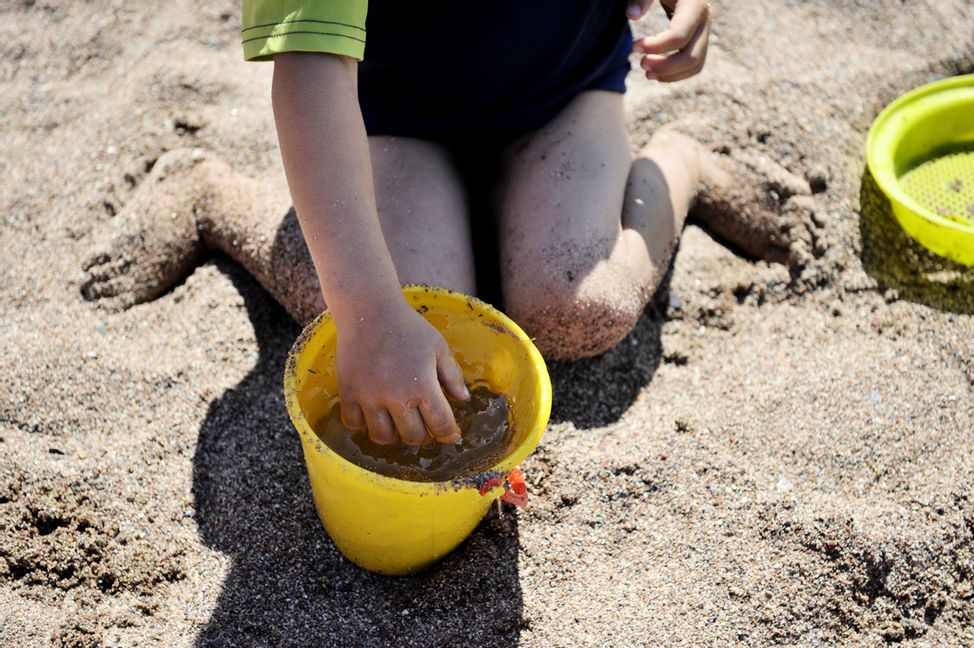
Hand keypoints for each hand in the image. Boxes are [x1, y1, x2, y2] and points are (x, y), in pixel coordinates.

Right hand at [334, 299, 468, 445]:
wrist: (368, 310)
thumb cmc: (408, 327)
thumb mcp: (437, 347)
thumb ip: (452, 375)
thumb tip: (463, 399)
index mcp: (423, 385)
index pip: (441, 425)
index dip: (449, 434)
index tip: (450, 434)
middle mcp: (395, 396)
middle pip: (413, 437)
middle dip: (423, 436)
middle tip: (424, 425)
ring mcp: (369, 396)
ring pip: (383, 437)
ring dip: (395, 435)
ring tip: (399, 422)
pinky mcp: (348, 392)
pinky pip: (354, 424)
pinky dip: (365, 424)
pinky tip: (374, 413)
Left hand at [629, 0, 710, 82]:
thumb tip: (632, 15)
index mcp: (695, 5)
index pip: (678, 36)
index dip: (655, 46)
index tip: (634, 46)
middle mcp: (704, 20)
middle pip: (691, 57)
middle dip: (665, 66)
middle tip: (641, 63)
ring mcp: (704, 32)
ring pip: (695, 65)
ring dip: (670, 75)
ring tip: (647, 73)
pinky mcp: (700, 40)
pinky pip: (694, 65)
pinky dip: (676, 74)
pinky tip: (656, 73)